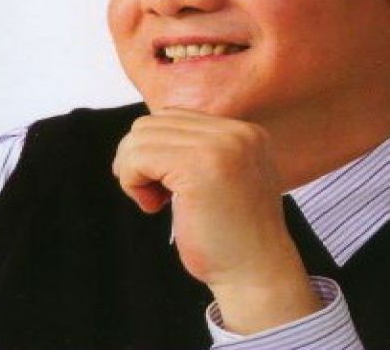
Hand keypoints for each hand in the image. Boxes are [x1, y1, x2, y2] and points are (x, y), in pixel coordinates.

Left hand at [111, 107, 321, 332]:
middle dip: (140, 159)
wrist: (256, 273)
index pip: (175, 117)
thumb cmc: (232, 235)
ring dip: (135, 172)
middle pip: (154, 122)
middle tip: (154, 195)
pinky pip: (138, 157)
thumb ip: (199, 151)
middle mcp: (236, 132)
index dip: (157, 150)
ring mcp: (220, 145)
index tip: (163, 184)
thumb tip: (143, 138)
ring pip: (141, 136)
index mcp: (245, 132)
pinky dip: (132, 183)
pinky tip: (154, 207)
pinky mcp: (198, 166)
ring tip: (157, 201)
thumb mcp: (224, 179)